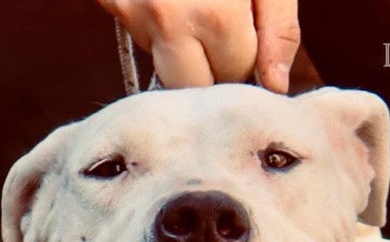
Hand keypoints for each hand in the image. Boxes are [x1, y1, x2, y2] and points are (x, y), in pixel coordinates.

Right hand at [97, 0, 299, 92]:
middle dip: (211, 68)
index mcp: (216, 14)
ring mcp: (133, 11)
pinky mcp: (111, 1)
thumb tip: (274, 85)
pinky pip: (138, 35)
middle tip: (222, 29)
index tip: (248, 38)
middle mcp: (169, 19)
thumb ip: (279, 27)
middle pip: (193, 86)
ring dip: (181, 49)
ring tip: (194, 2)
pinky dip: (155, 24)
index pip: (235, 76)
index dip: (246, 60)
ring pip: (162, 65)